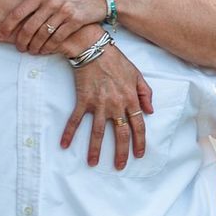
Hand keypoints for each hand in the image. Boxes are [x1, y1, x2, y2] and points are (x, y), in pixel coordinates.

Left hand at [0, 0, 108, 54]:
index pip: (19, 11)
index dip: (7, 26)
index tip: (0, 35)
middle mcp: (51, 1)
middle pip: (29, 27)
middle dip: (21, 41)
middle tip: (18, 48)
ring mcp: (64, 11)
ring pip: (42, 35)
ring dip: (34, 46)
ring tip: (30, 51)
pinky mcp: (75, 20)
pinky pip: (57, 38)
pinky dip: (49, 47)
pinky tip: (44, 50)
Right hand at [59, 42, 154, 167]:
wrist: (94, 49)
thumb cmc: (116, 60)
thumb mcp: (137, 74)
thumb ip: (145, 93)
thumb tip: (150, 111)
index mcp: (130, 99)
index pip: (138, 126)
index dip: (140, 142)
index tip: (138, 155)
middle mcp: (116, 105)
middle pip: (121, 134)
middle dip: (121, 152)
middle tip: (120, 166)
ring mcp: (99, 104)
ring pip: (98, 131)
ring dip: (95, 149)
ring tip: (93, 163)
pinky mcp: (83, 100)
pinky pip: (76, 120)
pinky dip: (69, 132)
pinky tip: (64, 144)